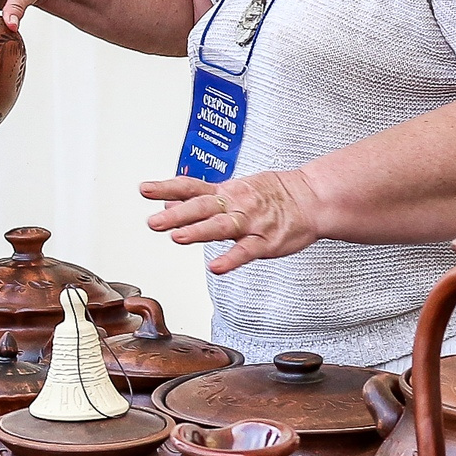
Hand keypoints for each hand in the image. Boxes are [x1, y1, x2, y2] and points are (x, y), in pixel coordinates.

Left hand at [139, 169, 322, 273]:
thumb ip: (200, 198)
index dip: (167, 187)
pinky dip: (232, 259)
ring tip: (178, 237)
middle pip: (202, 208)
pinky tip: (217, 268)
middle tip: (153, 222)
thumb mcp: (233, 190)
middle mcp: (235, 205)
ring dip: (200, 231)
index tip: (144, 189)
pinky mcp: (267, 242)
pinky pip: (248, 251)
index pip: (191, 187)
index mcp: (225, 192)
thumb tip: (168, 201)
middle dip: (176, 215)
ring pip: (223, 227)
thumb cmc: (271, 196)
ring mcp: (251, 223)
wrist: (311, 199)